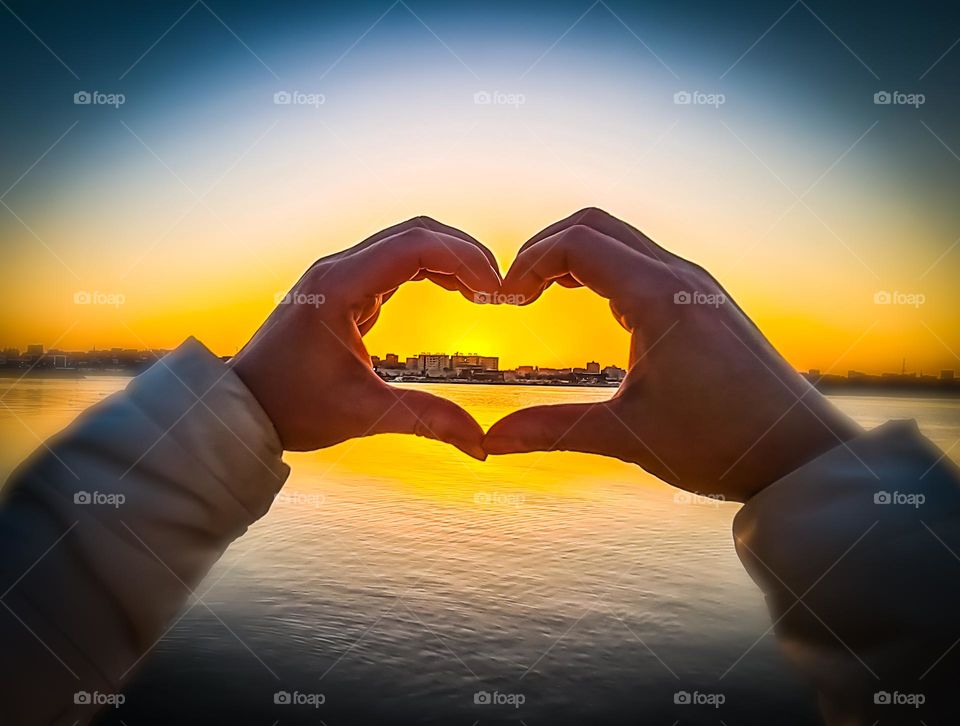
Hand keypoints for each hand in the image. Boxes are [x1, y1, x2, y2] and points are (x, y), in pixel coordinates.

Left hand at [232, 217, 500, 458]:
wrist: (242, 406)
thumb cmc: (291, 407)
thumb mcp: (363, 414)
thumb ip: (426, 421)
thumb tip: (482, 444)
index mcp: (340, 285)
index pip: (415, 247)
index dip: (465, 261)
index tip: (496, 293)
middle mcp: (339, 268)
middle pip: (416, 233)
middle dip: (465, 254)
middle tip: (500, 289)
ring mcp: (340, 274)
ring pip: (407, 243)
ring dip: (450, 260)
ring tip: (485, 292)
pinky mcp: (344, 287)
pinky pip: (395, 264)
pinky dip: (431, 271)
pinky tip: (456, 293)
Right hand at [483, 208, 861, 500]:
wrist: (800, 453)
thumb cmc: (723, 444)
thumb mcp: (627, 436)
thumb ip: (553, 430)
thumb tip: (492, 441)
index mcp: (658, 296)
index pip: (576, 243)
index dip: (527, 263)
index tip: (504, 300)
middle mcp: (679, 277)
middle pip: (595, 224)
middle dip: (545, 248)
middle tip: (516, 290)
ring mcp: (696, 285)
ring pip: (622, 238)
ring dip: (576, 254)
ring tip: (543, 294)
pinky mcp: (705, 301)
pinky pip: (645, 260)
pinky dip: (606, 268)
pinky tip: (597, 309)